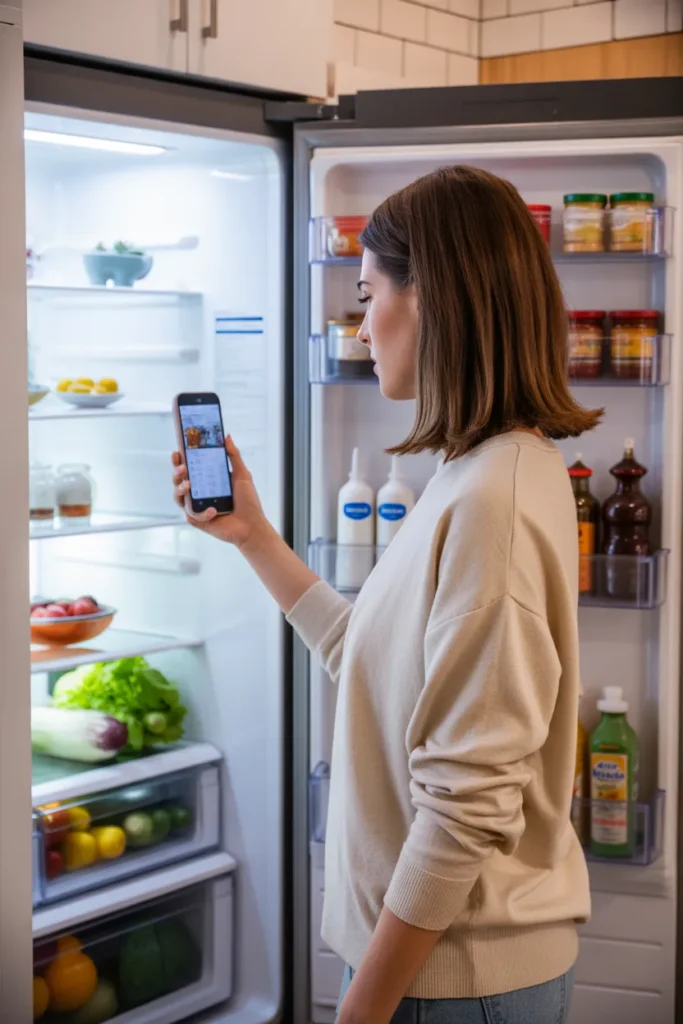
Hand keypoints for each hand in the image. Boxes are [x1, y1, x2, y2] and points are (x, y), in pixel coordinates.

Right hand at [172, 435, 266, 551]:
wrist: (252, 525)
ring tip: (188, 484)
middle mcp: (200, 492)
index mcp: (207, 480)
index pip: (189, 467)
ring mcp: (197, 506)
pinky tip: (213, 510)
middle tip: (182, 467)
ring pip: (178, 497)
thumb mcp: (242, 475)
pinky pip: (192, 514)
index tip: (178, 451)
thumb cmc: (248, 501)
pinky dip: (201, 512)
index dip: (180, 459)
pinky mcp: (198, 521)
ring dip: (180, 489)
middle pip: (179, 480)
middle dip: (176, 472)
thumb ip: (233, 455)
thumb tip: (226, 436)